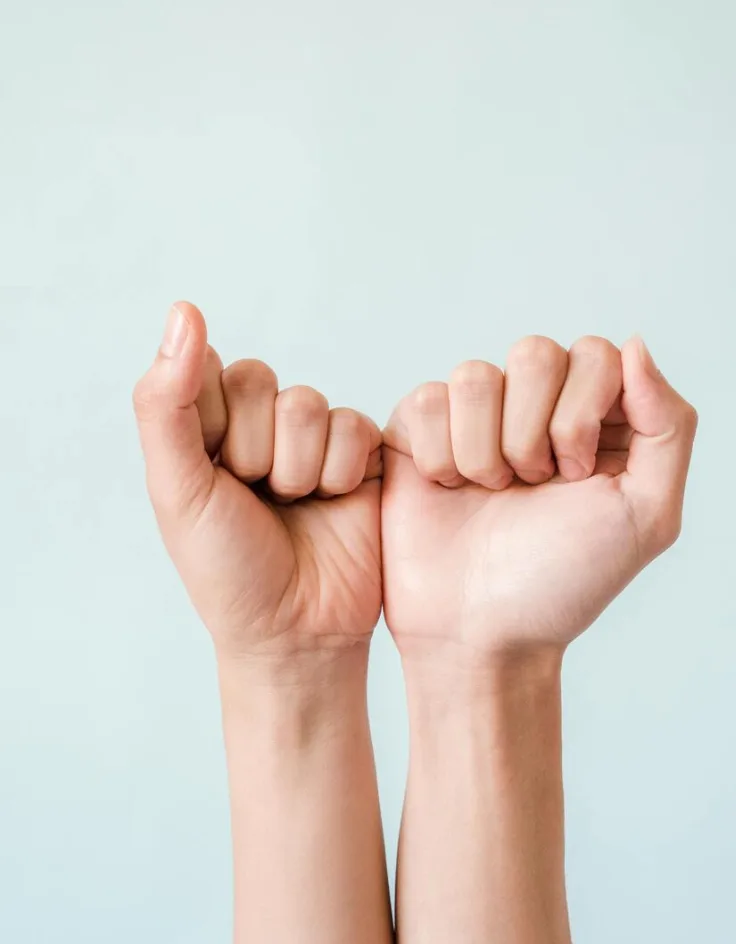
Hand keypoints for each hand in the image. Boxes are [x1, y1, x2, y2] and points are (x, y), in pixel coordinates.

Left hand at [133, 302, 381, 660]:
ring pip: (307, 404)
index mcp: (205, 428)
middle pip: (260, 382)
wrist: (297, 631)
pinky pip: (353, 426)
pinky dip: (339, 473)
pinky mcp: (360, 454)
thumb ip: (168, 401)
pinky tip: (334, 505)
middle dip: (256, 451)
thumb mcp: (178, 488)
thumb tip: (184, 311)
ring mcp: (310, 439)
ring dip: (299, 468)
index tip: (213, 476)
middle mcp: (258, 425)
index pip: (209, 372)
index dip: (214, 425)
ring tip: (296, 507)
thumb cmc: (228, 569)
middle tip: (258, 500)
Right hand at [381, 335, 696, 659]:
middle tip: (532, 488)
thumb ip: (667, 424)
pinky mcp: (419, 430)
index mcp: (596, 418)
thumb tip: (635, 344)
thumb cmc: (563, 582)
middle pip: (535, 353)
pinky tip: (448, 490)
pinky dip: (441, 457)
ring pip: (476, 374)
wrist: (479, 632)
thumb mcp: (646, 514)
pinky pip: (427, 399)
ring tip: (489, 494)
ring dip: (484, 451)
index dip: (582, 415)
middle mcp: (535, 407)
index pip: (596, 355)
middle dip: (533, 435)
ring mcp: (475, 415)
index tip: (577, 477)